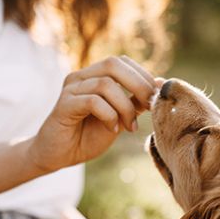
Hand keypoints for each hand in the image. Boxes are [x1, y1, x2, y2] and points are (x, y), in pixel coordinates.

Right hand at [25, 56, 159, 173]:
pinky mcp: (63, 104)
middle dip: (138, 84)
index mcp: (93, 75)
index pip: (122, 62)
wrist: (58, 156)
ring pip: (105, 84)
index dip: (143, 76)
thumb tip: (161, 84)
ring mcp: (71, 89)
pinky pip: (93, 101)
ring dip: (124, 107)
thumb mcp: (119, 118)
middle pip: (114, 64)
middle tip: (150, 106)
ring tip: (129, 127)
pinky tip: (112, 129)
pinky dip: (109, 115)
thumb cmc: (87, 136)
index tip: (155, 98)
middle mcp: (81, 77)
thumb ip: (135, 102)